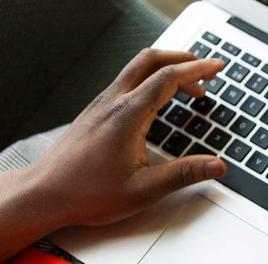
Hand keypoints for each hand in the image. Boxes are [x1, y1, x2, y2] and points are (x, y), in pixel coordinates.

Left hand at [26, 49, 227, 226]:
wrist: (46, 194)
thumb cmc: (87, 192)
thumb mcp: (145, 189)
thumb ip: (184, 174)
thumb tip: (216, 165)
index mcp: (128, 115)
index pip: (168, 78)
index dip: (197, 69)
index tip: (216, 67)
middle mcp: (113, 102)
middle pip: (150, 60)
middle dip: (182, 59)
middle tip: (205, 69)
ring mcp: (102, 105)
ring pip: (137, 70)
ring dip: (166, 71)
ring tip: (190, 89)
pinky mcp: (96, 113)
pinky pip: (127, 83)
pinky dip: (151, 83)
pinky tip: (159, 103)